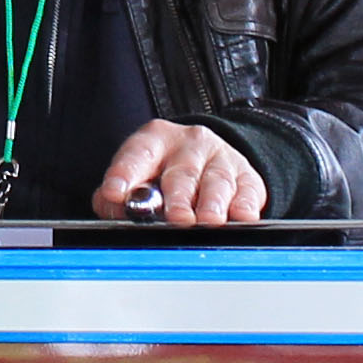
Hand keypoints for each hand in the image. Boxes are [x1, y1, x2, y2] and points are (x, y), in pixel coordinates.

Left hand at [96, 118, 265, 224]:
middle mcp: (188, 145)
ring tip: (208, 221)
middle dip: (179, 197)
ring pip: (216, 181)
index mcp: (153, 141)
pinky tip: (241, 217)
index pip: (136, 154)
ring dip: (212, 204)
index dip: (124, 174)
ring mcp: (220, 159)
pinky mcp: (247, 176)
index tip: (114, 193)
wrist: (209, 156)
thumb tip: (115, 212)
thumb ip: (117, 197)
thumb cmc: (163, 174)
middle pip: (181, 173)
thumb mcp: (136, 176)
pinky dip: (245, 205)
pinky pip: (247, 191)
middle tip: (176, 218)